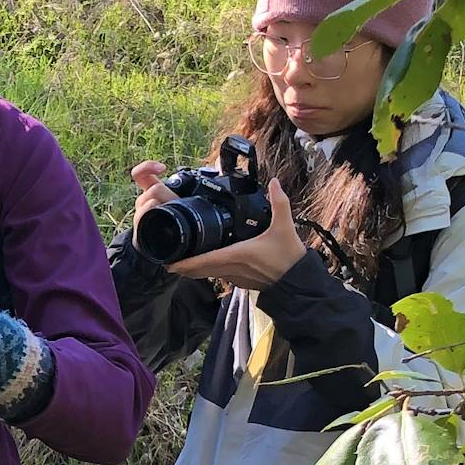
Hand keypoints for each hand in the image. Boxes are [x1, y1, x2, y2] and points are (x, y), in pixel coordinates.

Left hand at [130, 158, 305, 289]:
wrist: (298, 283)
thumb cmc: (289, 257)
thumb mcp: (284, 227)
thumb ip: (279, 203)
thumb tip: (274, 182)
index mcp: (237, 255)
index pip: (204, 260)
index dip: (185, 263)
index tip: (168, 262)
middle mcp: (232, 268)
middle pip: (199, 270)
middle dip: (182, 266)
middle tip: (165, 259)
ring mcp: (234, 277)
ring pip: (207, 274)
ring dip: (192, 269)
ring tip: (177, 260)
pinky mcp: (240, 281)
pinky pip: (217, 275)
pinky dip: (206, 270)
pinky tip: (202, 263)